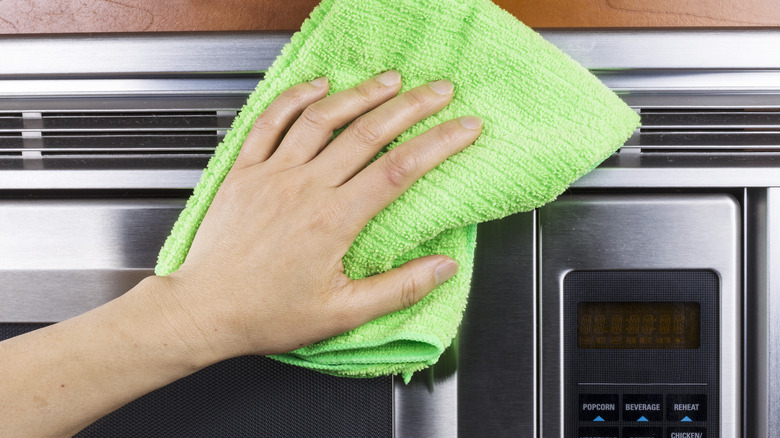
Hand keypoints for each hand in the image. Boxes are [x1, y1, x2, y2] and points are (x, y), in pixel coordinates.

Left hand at [156, 71, 482, 363]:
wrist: (204, 310)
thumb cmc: (267, 313)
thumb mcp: (342, 313)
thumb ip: (398, 288)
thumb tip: (444, 267)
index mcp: (333, 220)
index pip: (399, 169)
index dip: (439, 143)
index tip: (465, 127)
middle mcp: (305, 187)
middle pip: (369, 132)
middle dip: (412, 105)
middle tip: (440, 90)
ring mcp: (272, 173)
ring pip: (323, 118)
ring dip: (362, 94)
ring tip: (391, 80)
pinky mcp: (245, 171)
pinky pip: (271, 121)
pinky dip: (296, 98)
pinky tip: (318, 86)